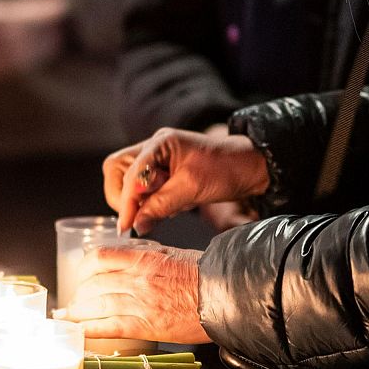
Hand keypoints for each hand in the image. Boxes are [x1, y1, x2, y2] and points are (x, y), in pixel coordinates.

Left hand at [56, 243, 210, 344]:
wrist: (224, 295)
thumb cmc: (203, 274)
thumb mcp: (170, 254)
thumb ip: (145, 256)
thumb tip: (127, 259)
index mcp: (142, 258)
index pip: (99, 258)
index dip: (83, 269)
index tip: (80, 276)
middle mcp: (136, 278)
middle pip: (93, 284)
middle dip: (79, 294)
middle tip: (73, 302)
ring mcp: (139, 301)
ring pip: (96, 305)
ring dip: (78, 312)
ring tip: (68, 317)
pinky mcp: (145, 325)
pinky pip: (109, 326)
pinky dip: (89, 329)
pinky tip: (78, 331)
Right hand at [103, 127, 268, 234]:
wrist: (251, 167)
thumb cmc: (226, 170)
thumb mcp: (192, 189)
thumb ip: (160, 205)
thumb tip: (136, 224)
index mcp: (160, 143)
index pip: (131, 174)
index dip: (127, 202)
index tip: (126, 225)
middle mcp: (154, 148)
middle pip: (118, 169)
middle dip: (123, 195)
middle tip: (138, 214)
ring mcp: (158, 158)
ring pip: (129, 179)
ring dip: (137, 199)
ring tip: (159, 210)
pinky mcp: (165, 172)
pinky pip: (145, 188)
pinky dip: (150, 201)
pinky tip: (169, 207)